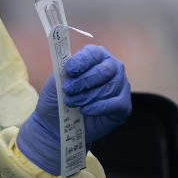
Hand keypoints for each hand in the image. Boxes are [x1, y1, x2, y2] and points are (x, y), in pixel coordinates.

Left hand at [16, 45, 131, 174]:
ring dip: (87, 97)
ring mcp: (120, 86)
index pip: (93, 53)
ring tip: (71, 103)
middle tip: (68, 90)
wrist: (58, 124)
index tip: (69, 70)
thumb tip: (68, 66)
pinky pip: (116, 104)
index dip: (82, 61)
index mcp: (95, 56)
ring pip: (108, 88)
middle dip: (84, 82)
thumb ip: (61, 72)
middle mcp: (112, 68)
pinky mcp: (123, 106)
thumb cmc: (57, 99)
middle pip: (104, 70)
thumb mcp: (54, 84)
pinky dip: (99, 107)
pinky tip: (85, 110)